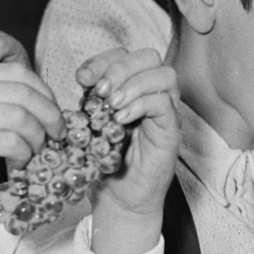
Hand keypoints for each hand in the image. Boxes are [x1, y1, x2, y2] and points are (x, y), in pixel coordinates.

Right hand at [0, 64, 62, 251]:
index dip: (45, 92)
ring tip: (33, 155)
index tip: (51, 114)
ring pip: (22, 116)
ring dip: (38, 139)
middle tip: (57, 136)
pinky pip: (10, 141)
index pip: (17, 71)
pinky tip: (18, 166)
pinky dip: (24, 155)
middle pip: (27, 91)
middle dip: (51, 115)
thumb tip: (22, 111)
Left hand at [80, 47, 180, 253]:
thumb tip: (85, 77)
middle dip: (120, 68)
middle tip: (100, 92)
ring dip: (132, 84)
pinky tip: (121, 119)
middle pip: (149, 56)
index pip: (125, 55)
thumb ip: (91, 99)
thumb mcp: (90, 123)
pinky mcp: (172, 131)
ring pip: (164, 74)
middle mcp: (153, 95)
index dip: (102, 60)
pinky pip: (165, 103)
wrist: (117, 198)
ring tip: (112, 106)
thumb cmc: (104, 162)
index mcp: (131, 89)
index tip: (82, 80)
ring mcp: (166, 112)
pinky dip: (141, 104)